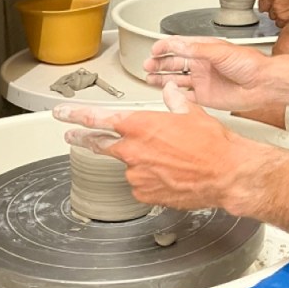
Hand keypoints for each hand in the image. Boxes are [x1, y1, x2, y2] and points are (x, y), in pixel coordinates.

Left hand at [53, 81, 268, 215]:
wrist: (226, 174)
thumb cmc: (212, 144)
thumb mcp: (191, 113)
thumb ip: (174, 102)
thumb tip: (170, 93)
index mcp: (141, 125)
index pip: (99, 119)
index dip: (76, 116)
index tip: (61, 115)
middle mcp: (134, 150)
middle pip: (101, 144)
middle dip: (85, 139)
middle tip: (73, 136)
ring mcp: (137, 174)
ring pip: (129, 165)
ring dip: (139, 161)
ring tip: (168, 160)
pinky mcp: (146, 194)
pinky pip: (141, 184)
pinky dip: (150, 179)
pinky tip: (170, 175)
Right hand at [144, 35, 275, 110]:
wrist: (263, 84)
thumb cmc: (249, 64)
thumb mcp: (220, 51)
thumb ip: (196, 49)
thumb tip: (176, 45)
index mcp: (205, 50)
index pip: (179, 46)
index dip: (165, 47)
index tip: (154, 49)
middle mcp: (202, 64)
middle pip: (174, 62)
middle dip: (159, 62)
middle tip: (147, 64)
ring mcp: (203, 81)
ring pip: (176, 79)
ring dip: (162, 77)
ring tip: (149, 76)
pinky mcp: (206, 96)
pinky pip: (185, 96)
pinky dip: (174, 94)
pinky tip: (166, 92)